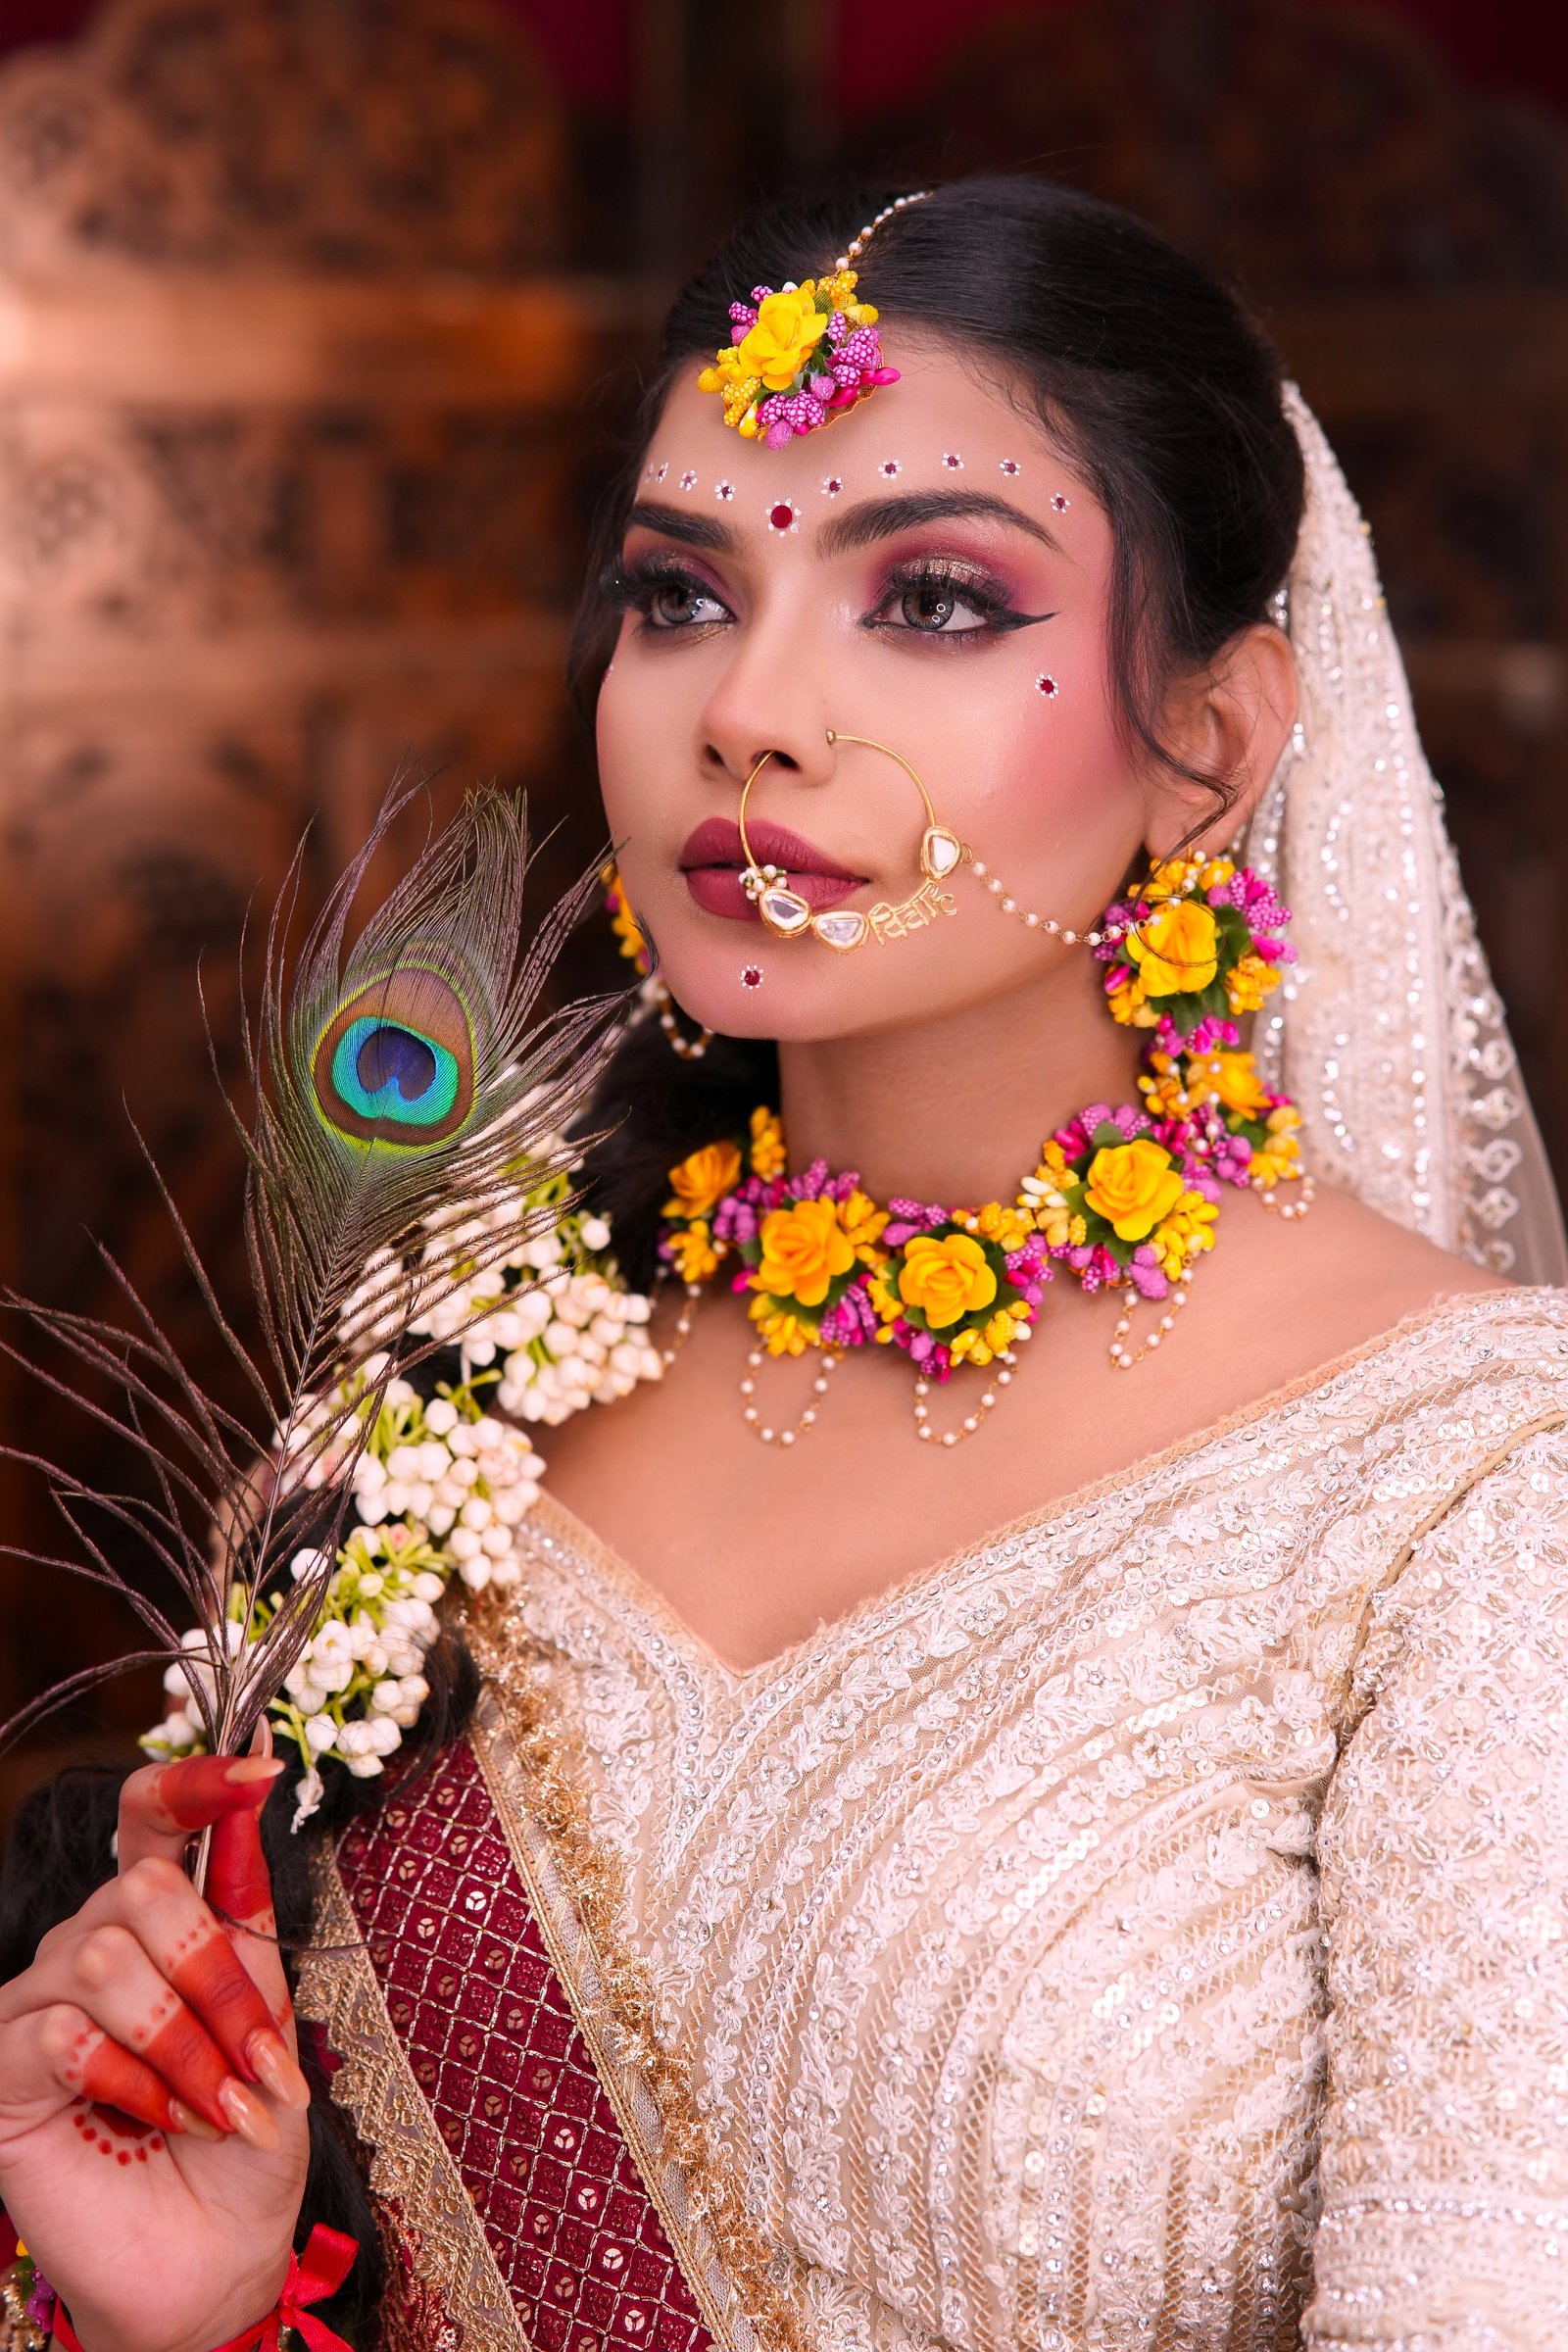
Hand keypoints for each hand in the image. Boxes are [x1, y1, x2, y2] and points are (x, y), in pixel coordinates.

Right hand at [0, 1751, 312, 2351]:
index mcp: (156, 1923)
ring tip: (218, 2105)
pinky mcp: (2, 2075)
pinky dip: (133, 2078)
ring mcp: (37, 2008)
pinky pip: (63, 2035)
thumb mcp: (269, 2020)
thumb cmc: (246, 2137)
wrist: (217, 2254)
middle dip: (216, 1974)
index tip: (260, 1771)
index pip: (149, 1820)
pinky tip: (161, 2118)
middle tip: (255, 2056)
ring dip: (185, 2040)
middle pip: (143, 1889)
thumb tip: (247, 1808)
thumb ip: (247, 1923)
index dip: (194, 1782)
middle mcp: (88, 1948)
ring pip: (105, 1957)